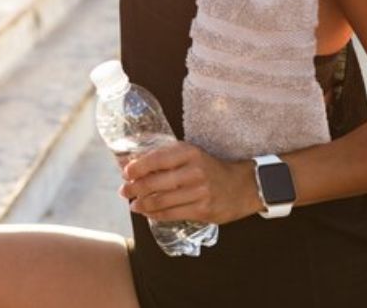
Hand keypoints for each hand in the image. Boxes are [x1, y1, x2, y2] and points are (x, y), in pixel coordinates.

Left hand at [117, 141, 263, 224]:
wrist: (242, 186)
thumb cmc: (208, 168)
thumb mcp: (189, 155)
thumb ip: (164, 157)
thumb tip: (131, 162)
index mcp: (189, 153)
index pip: (157, 159)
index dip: (137, 167)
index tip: (125, 172)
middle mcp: (194, 172)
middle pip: (156, 182)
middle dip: (135, 188)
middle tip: (124, 191)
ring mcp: (200, 193)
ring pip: (161, 201)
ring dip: (142, 204)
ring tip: (133, 204)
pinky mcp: (203, 211)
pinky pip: (172, 214)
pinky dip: (155, 214)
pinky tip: (148, 212)